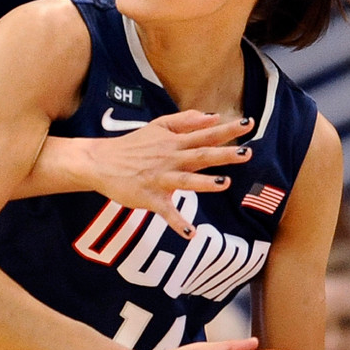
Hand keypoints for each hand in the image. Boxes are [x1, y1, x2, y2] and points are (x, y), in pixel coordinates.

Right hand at [81, 111, 253, 237]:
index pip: (205, 135)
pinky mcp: (149, 197)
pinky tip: (190, 233)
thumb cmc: (133, 145)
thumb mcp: (158, 126)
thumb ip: (186, 121)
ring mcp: (159, 179)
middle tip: (246, 153)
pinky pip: (165, 211)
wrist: (100, 162)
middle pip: (200, 156)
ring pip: (185, 180)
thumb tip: (212, 116)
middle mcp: (170, 159)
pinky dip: (177, 222)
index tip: (249, 124)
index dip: (226, 130)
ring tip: (224, 184)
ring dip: (204, 183)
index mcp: (174, 142)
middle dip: (223, 155)